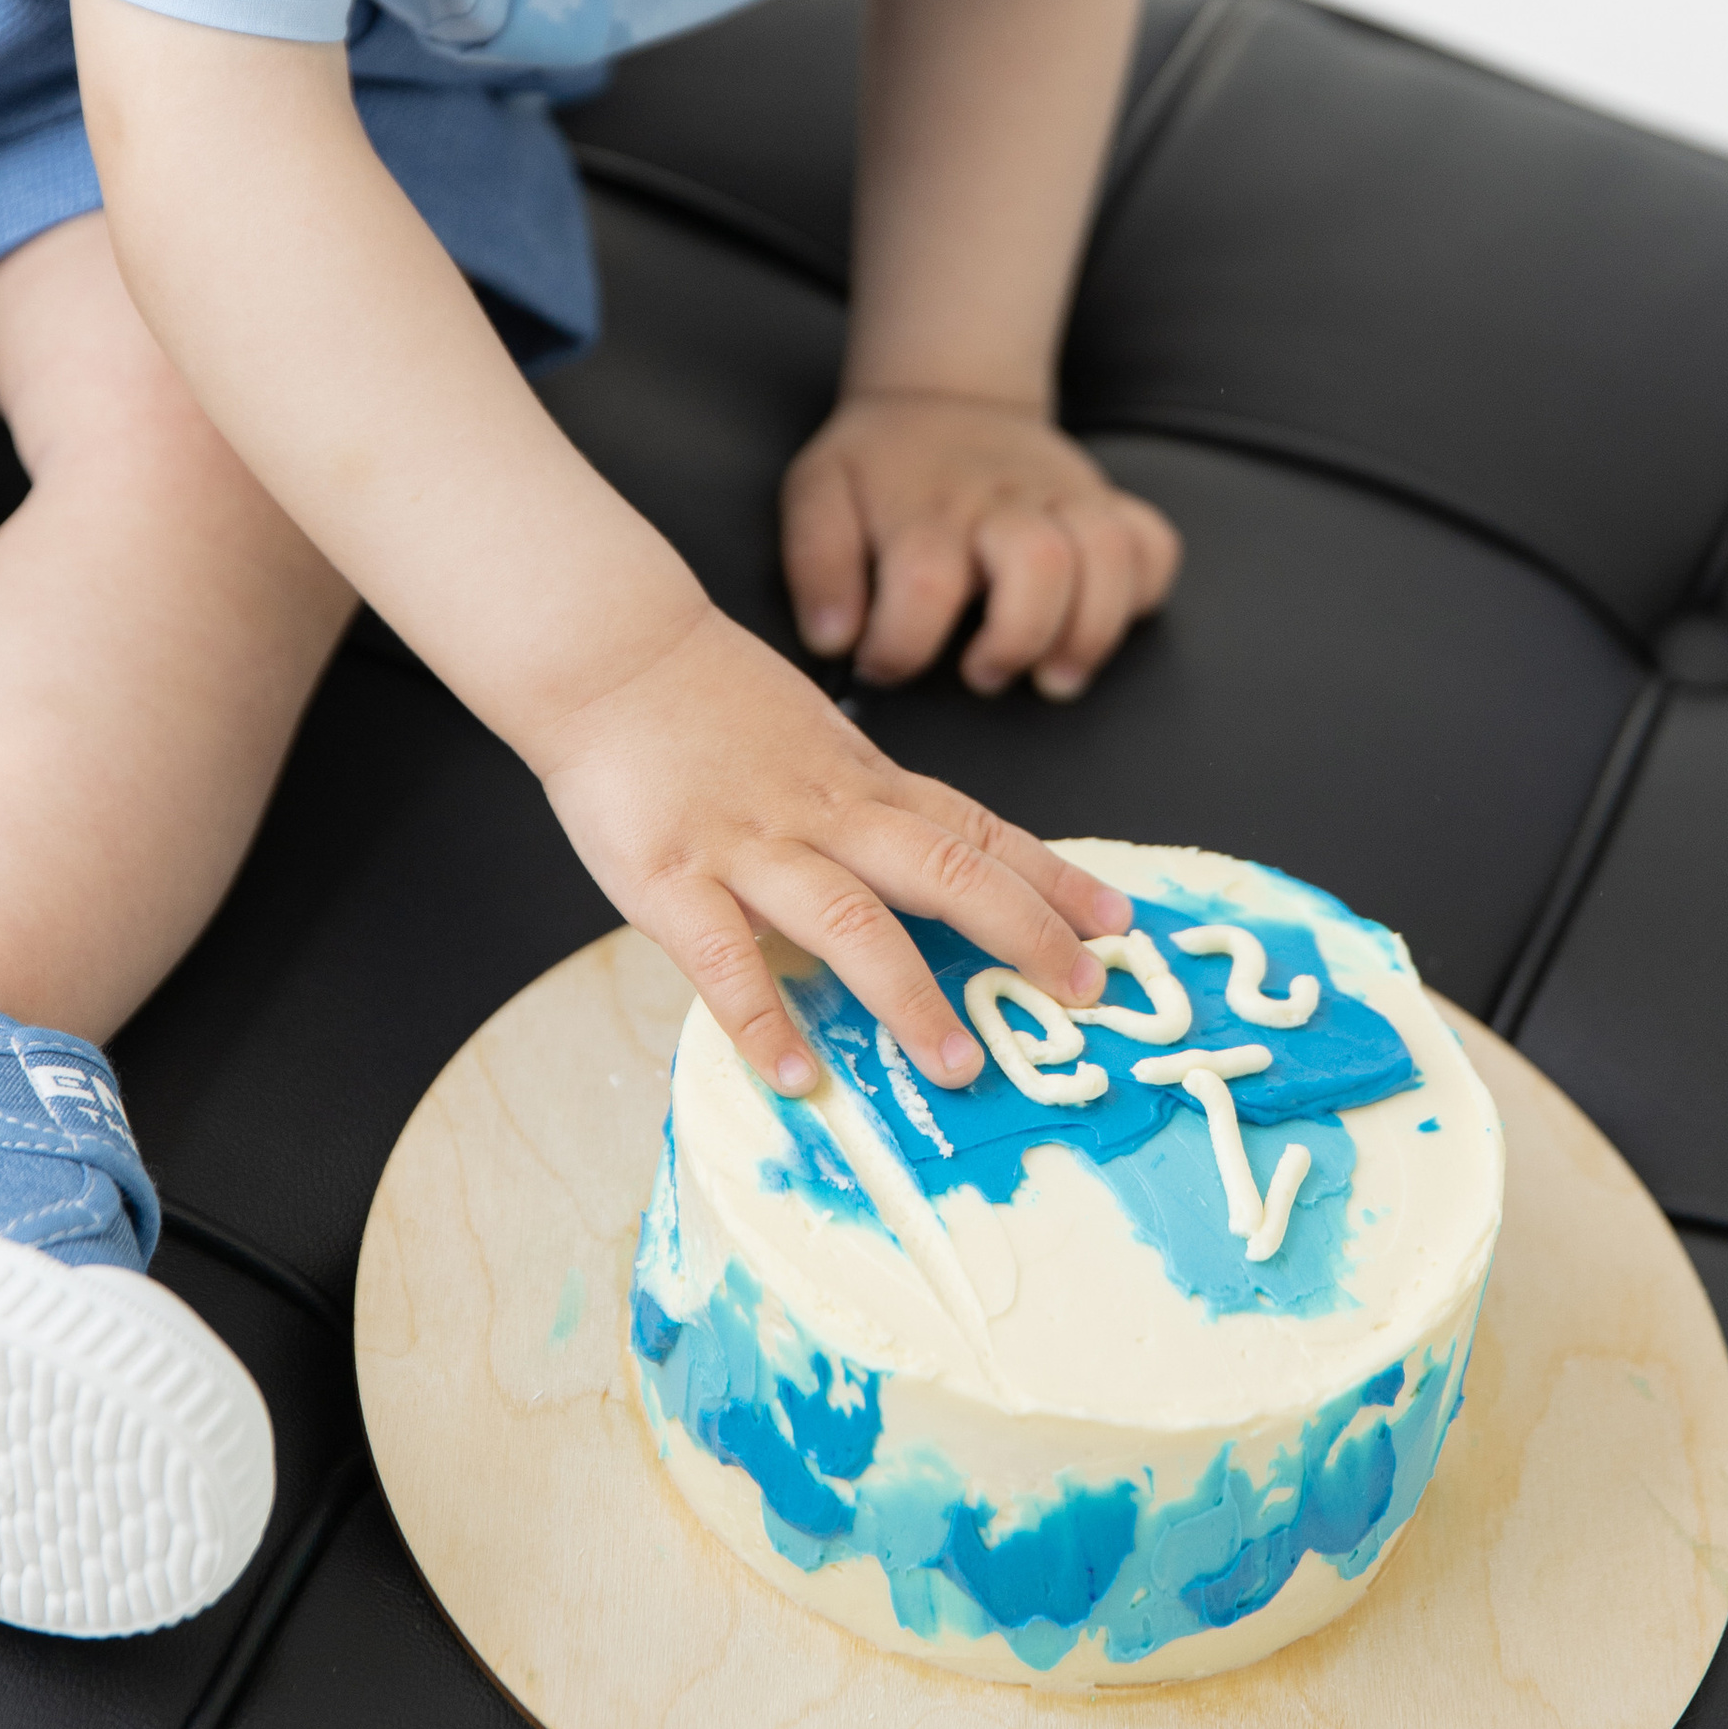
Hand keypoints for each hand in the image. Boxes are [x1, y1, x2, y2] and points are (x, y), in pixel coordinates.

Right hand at [533, 599, 1126, 1094]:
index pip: (978, 830)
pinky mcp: (670, 876)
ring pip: (848, 919)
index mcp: (863, 782)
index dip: (1052, 878)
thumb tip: (926, 867)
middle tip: (1082, 993)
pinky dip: (761, 1020)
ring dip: (907, 994)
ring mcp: (749, 845)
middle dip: (1020, 934)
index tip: (1116, 922)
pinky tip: (794, 1075)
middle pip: (944, 870)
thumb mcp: (815, 742)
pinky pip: (723, 959)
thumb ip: (866, 804)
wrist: (610, 653)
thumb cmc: (709, 702)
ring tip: (954, 1063)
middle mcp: (824, 813)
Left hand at [781, 392, 1181, 699]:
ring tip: (1052, 676)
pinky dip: (1143, 591)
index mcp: (925, 508)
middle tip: (982, 673)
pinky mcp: (1105, 503)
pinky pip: (1153, 546)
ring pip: (1108, 558)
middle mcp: (1003, 502)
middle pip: (1039, 565)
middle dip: (1017, 639)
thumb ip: (817, 565)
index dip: (901, 647)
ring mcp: (1064, 499)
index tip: (882, 664)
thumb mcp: (818, 494)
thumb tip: (835, 638)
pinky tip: (1101, 618)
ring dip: (1089, 632)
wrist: (944, 395)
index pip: (923, 584)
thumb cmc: (880, 462)